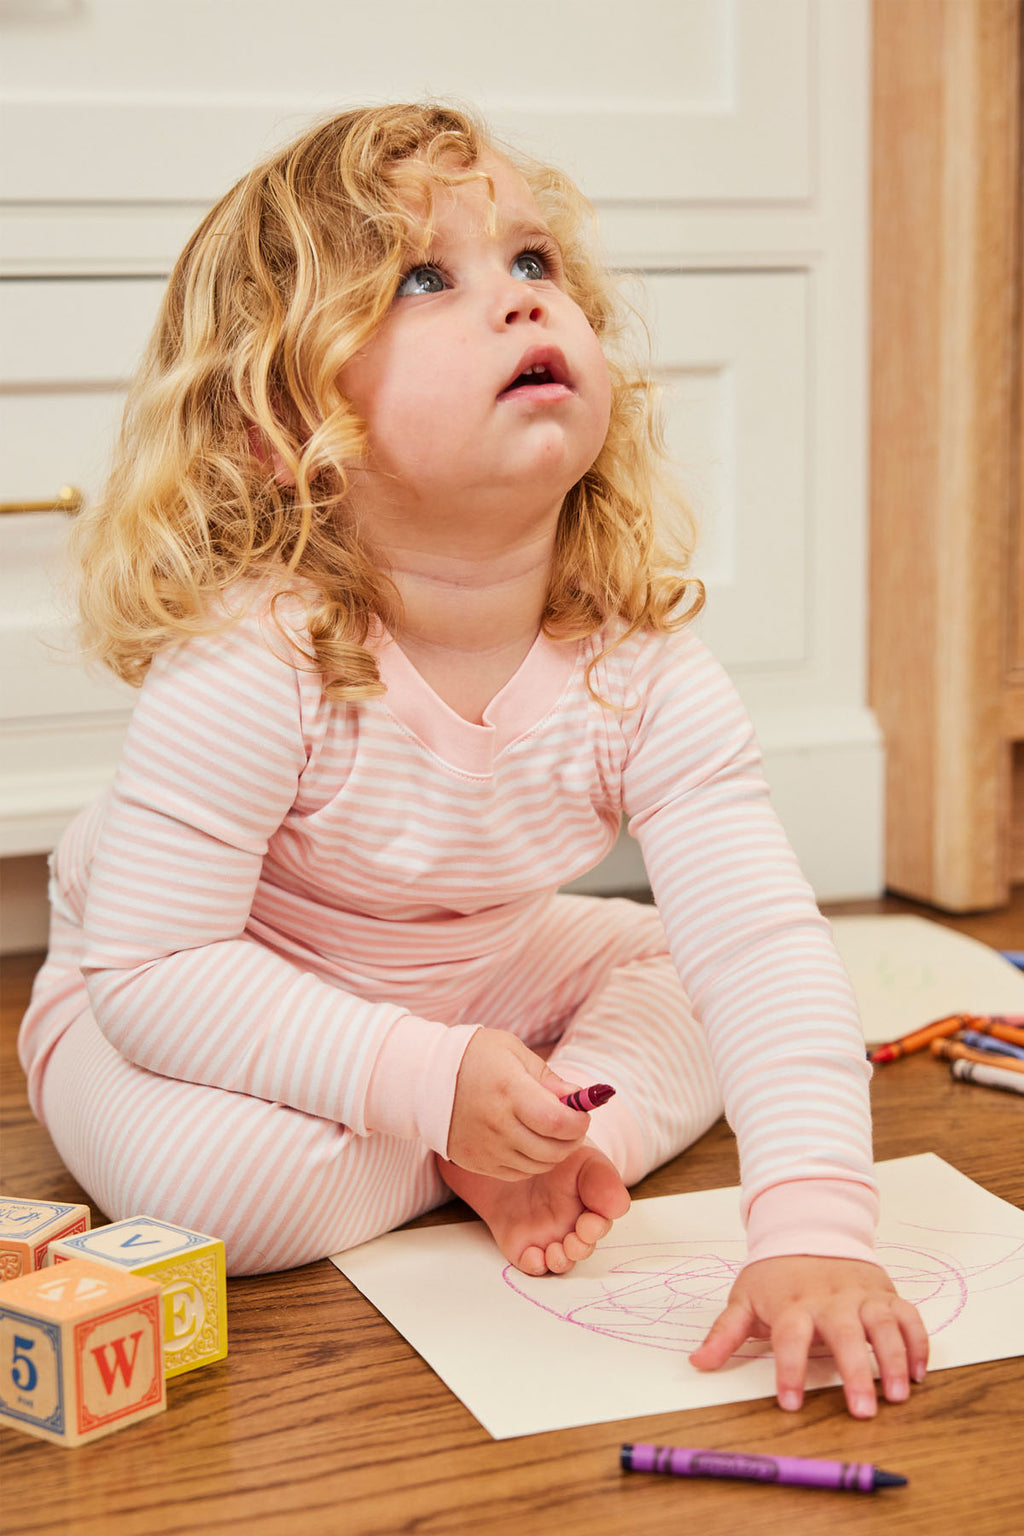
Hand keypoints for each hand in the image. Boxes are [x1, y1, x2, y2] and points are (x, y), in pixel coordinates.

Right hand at [446, 1029, 587, 1180]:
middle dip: (572, 1139)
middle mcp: (497, 1124)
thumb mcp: (513, 1052)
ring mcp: (486, 1148)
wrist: (424, 1077)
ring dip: (554, 1153)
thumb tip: (579, 1098)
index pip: (558, 1122)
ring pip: (538, 1166)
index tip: (581, 1111)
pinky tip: (529, 1143)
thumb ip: (548, 1078)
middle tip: (571, 1124)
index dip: (579, 1121)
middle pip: (553, 1149)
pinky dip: (532, 1163)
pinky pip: (517, 1173)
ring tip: (551, 1132)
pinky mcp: (476, 1163)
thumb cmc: (474, 1057)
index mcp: (509, 1091)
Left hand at [689, 1255, 928, 1417]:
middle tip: (863, 1411)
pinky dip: (918, 1342)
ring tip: (899, 1395)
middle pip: (844, 1333)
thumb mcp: (745, 1298)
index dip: (789, 1369)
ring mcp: (861, 1295)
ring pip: (882, 1324)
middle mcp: (830, 1298)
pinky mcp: (885, 1294)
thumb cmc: (776, 1275)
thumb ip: (725, 1333)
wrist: (809, 1229)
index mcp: (793, 1303)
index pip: (789, 1336)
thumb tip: (698, 1363)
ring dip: (894, 1359)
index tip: (790, 1403)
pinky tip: (921, 1373)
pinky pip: (908, 1315)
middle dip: (856, 1372)